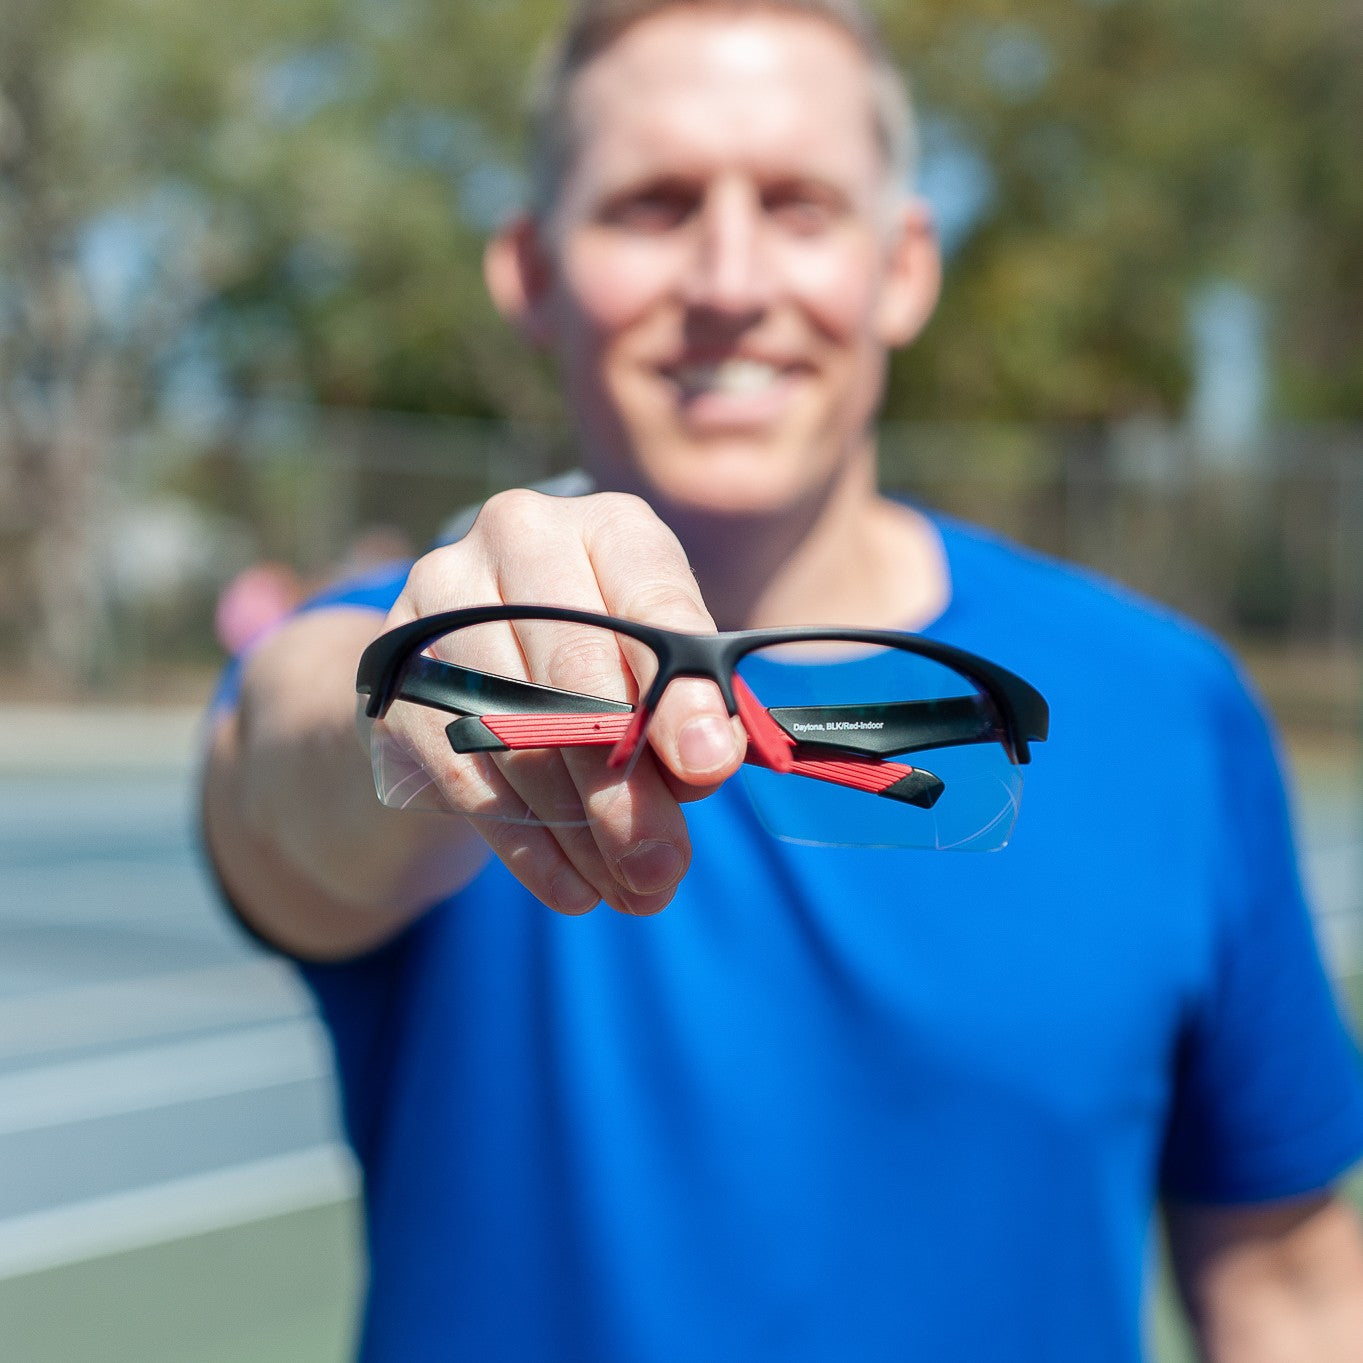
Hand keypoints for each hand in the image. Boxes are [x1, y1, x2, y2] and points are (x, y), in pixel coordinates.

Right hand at [368, 489, 746, 915]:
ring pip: (517, 730)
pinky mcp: (393, 664)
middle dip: (628, 788)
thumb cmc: (603, 665)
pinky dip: (523, 840)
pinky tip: (569, 885)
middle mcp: (521, 537)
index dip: (683, 695)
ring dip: (579, 829)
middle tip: (663, 868)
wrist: (474, 660)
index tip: (710, 769)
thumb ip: (690, 712)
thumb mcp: (661, 671)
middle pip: (577, 677)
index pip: (653, 608)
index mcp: (609, 526)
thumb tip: (704, 765)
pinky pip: (462, 768)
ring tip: (630, 890)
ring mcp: (443, 594)